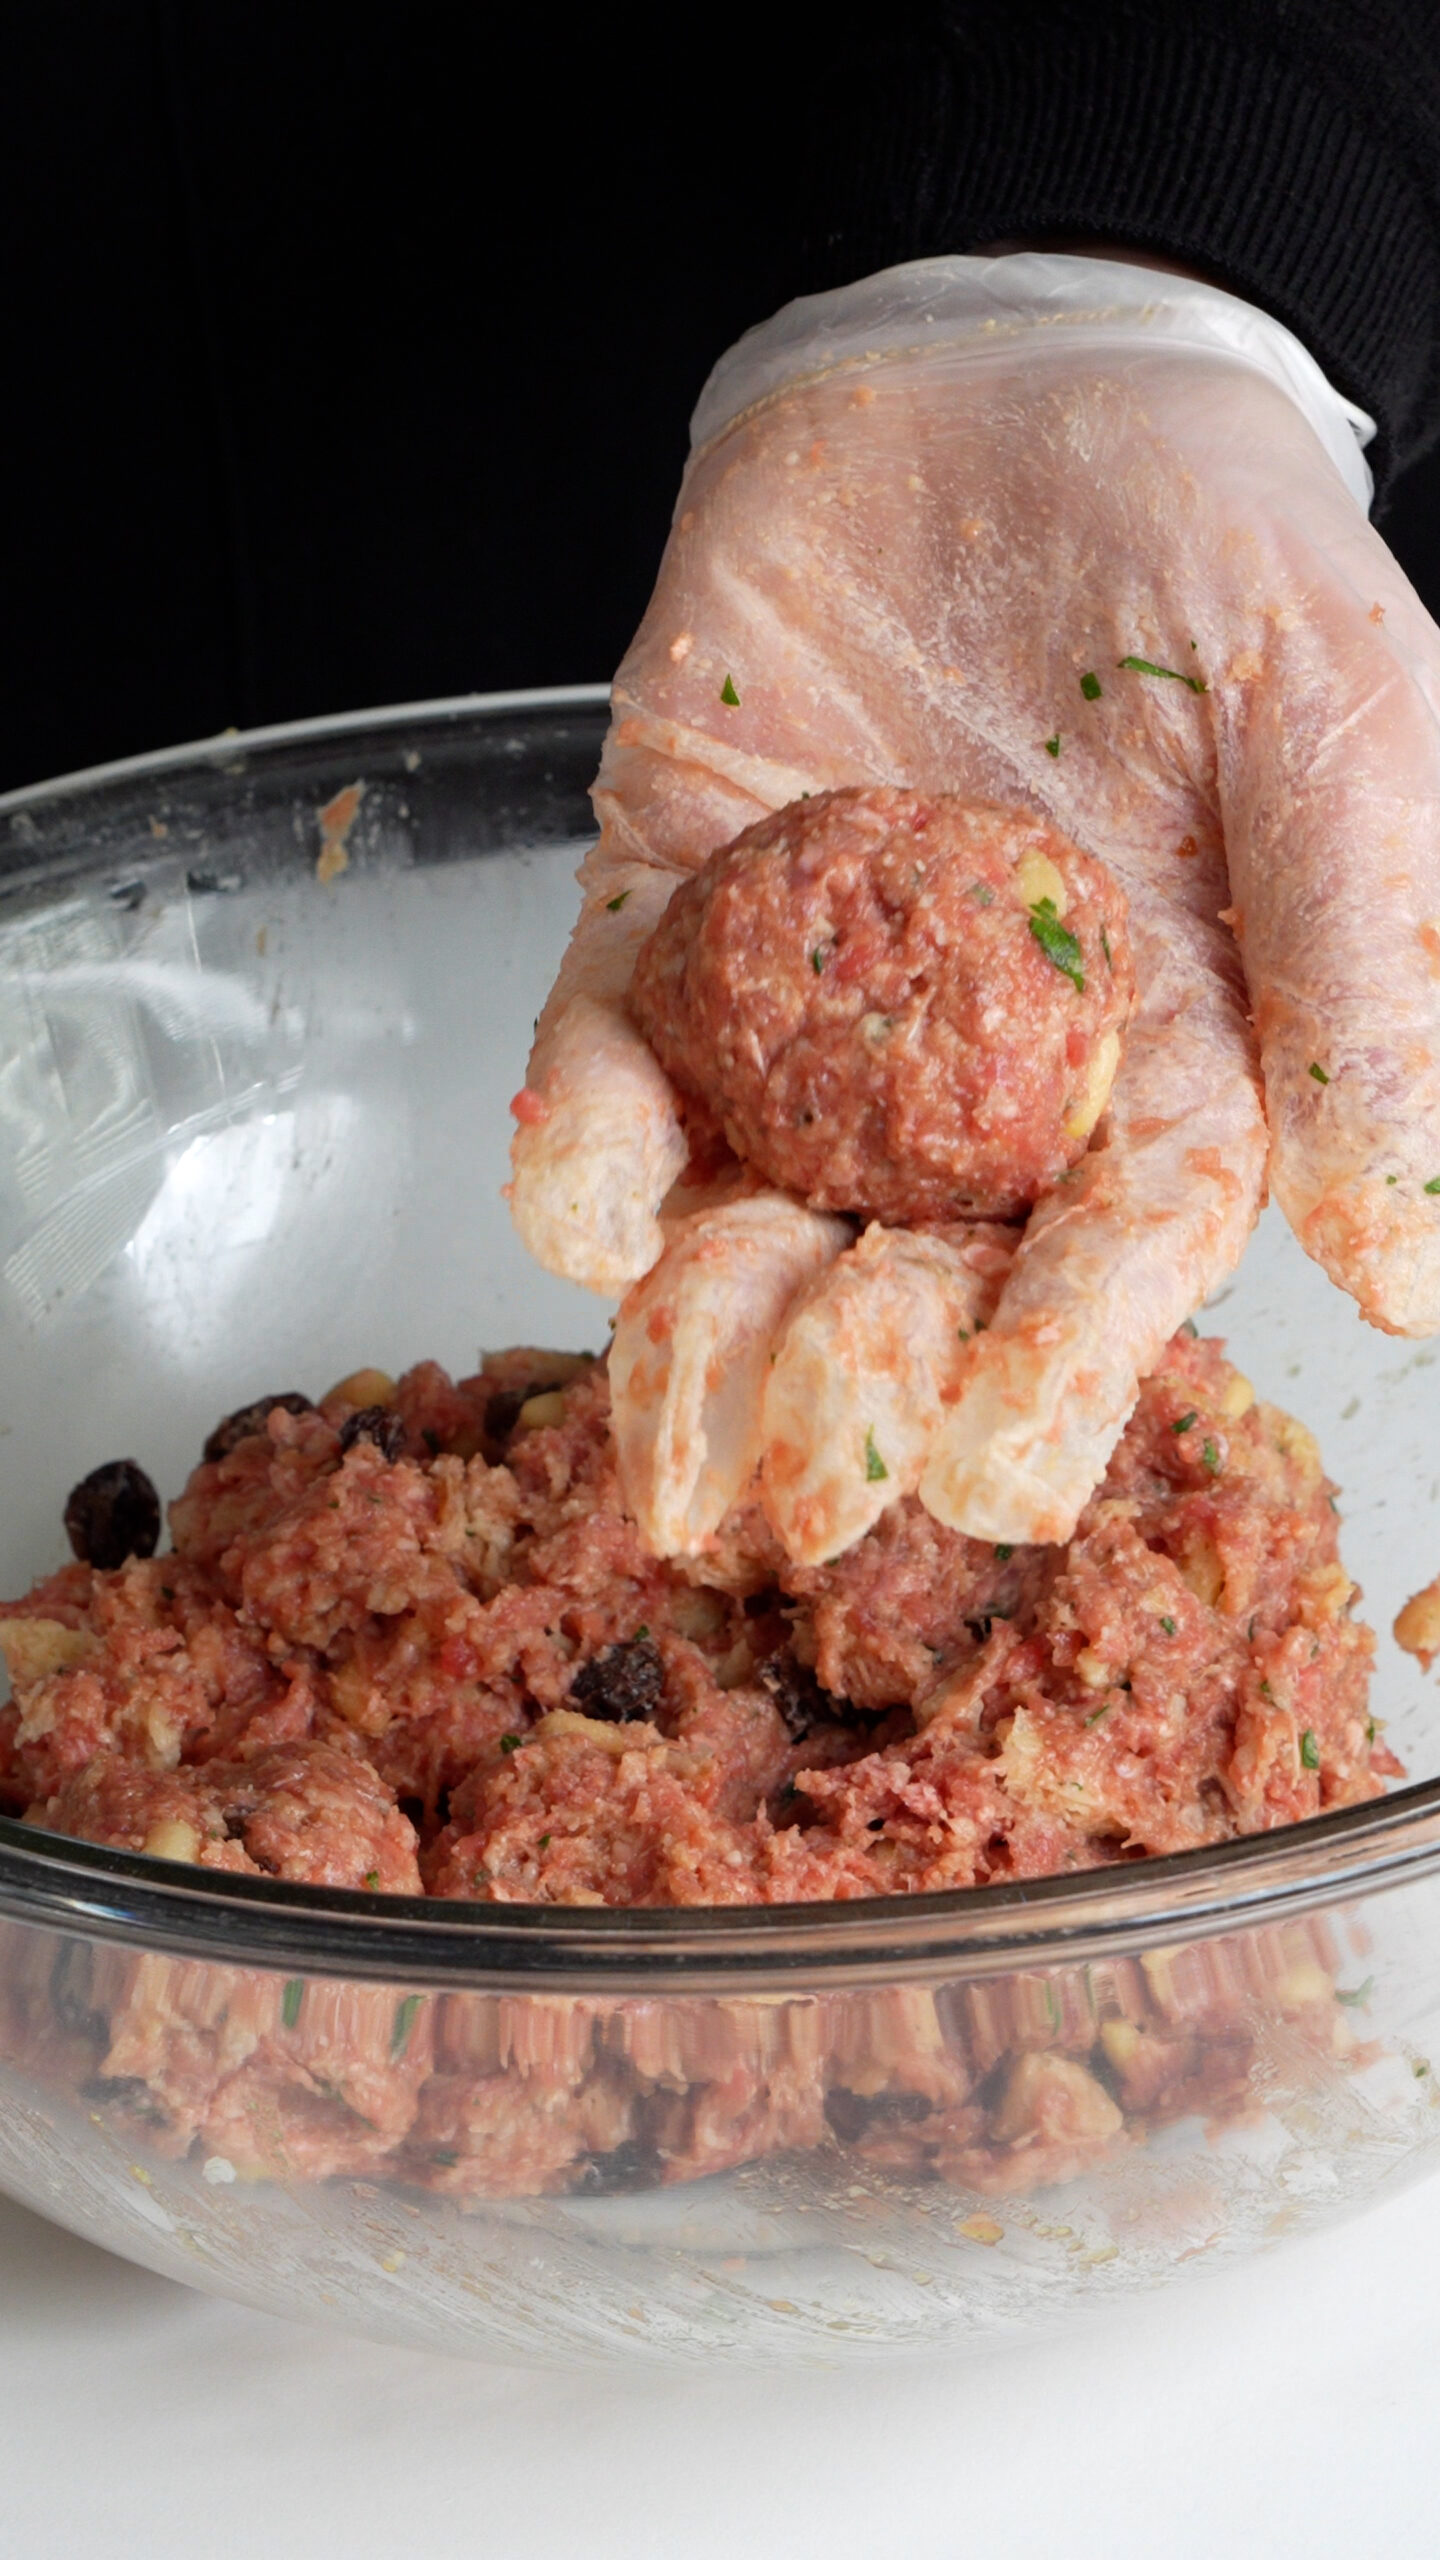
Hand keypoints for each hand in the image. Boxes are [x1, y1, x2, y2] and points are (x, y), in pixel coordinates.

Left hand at [509, 256, 1439, 1555]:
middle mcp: (970, 1081)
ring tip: (670, 1443)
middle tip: (805, 1492)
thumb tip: (1406, 1282)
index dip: (1054, 1370)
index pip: (1107, 1261)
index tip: (996, 1472)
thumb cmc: (1222, 551)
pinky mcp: (666, 915)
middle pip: (910, 1279)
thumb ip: (1369, 992)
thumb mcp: (1351, 736)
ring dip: (702, 1334)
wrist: (1023, 370)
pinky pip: (609, 1052)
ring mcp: (808, 1009)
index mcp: (1156, 1072)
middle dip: (855, 1393)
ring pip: (745, 1214)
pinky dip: (587, 1136)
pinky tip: (590, 1210)